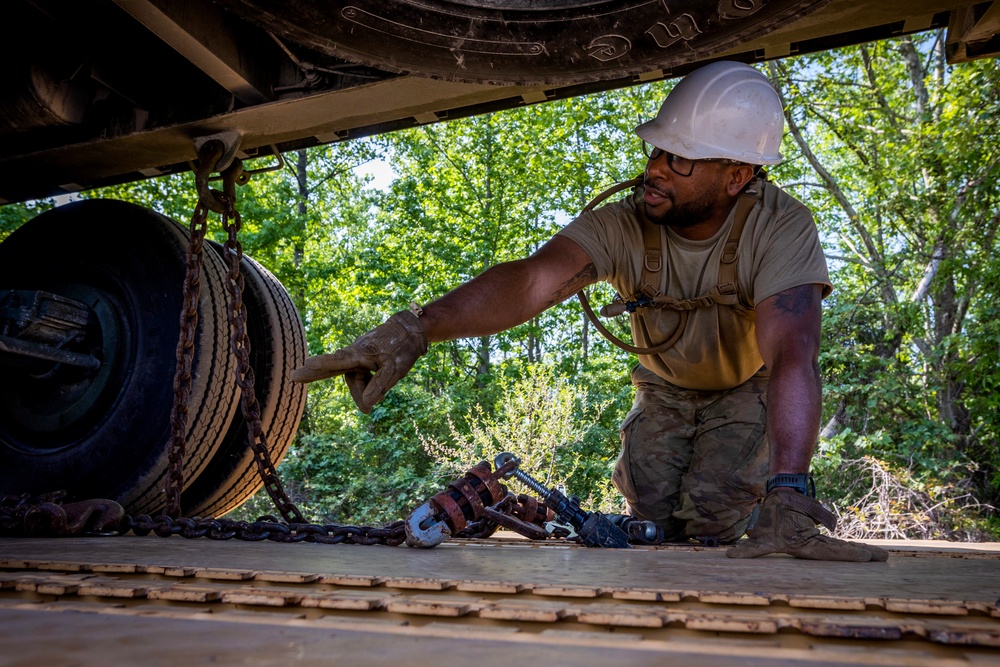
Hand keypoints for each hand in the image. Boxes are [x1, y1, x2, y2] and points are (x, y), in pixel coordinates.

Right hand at [290, 310, 426, 412]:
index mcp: (360, 354)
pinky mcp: (362, 359)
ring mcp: (357, 356)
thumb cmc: (403, 348)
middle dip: (314, 373)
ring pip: (354, 379)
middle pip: (333, 368)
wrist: (410, 329)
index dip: (324, 363)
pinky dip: (365, 384)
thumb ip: (380, 387)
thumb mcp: (395, 370)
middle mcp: (354, 354)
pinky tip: (371, 384)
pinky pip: (361, 376)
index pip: (339, 361)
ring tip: (374, 393)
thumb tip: (366, 406)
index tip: (308, 362)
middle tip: (293, 376)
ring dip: (361, 390)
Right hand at [726, 488, 888, 561]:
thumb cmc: (771, 513)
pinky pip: (838, 544)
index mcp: (802, 545)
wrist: (777, 497)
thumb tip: (729, 556)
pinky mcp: (819, 536)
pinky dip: (852, 549)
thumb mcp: (759, 537)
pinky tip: (868, 553)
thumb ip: (747, 549)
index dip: (848, 555)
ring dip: (861, 553)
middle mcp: (812, 546)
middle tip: (885, 559)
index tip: (866, 557)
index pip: (828, 552)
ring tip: (882, 557)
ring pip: (842, 549)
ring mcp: (817, 541)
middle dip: (862, 556)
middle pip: (840, 552)